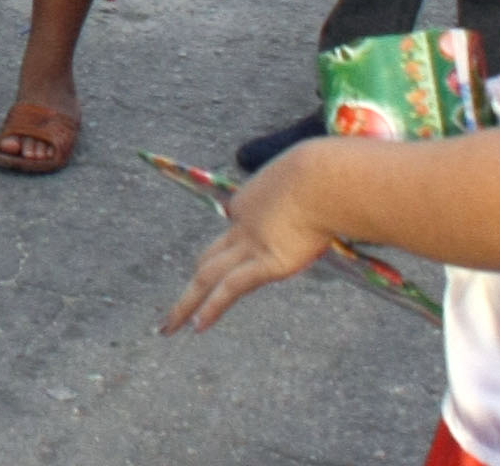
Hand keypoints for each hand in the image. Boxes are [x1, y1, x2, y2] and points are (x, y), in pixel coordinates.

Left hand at [163, 145, 338, 333]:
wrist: (324, 178)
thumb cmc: (330, 174)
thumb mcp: (313, 177)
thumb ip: (312, 188)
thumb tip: (330, 189)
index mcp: (251, 199)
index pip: (236, 226)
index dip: (236, 240)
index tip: (240, 254)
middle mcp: (243, 222)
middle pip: (210, 255)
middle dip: (196, 278)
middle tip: (179, 302)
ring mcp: (250, 244)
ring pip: (207, 275)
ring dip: (186, 303)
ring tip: (169, 326)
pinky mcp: (266, 262)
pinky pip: (230, 288)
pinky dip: (211, 308)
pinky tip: (197, 326)